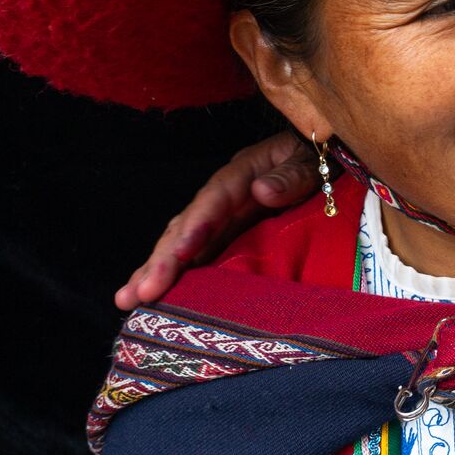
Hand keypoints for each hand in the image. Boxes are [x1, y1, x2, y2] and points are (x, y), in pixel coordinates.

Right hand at [113, 132, 315, 308]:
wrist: (325, 154)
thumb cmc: (318, 156)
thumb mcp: (311, 161)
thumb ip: (291, 177)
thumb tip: (260, 191)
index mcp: (243, 172)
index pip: (213, 201)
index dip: (194, 228)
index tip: (178, 256)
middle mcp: (224, 194)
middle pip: (186, 226)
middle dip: (162, 261)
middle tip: (138, 294)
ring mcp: (224, 214)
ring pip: (183, 242)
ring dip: (157, 271)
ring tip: (128, 300)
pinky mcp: (230, 231)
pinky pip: (200, 253)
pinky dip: (178, 273)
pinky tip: (158, 295)